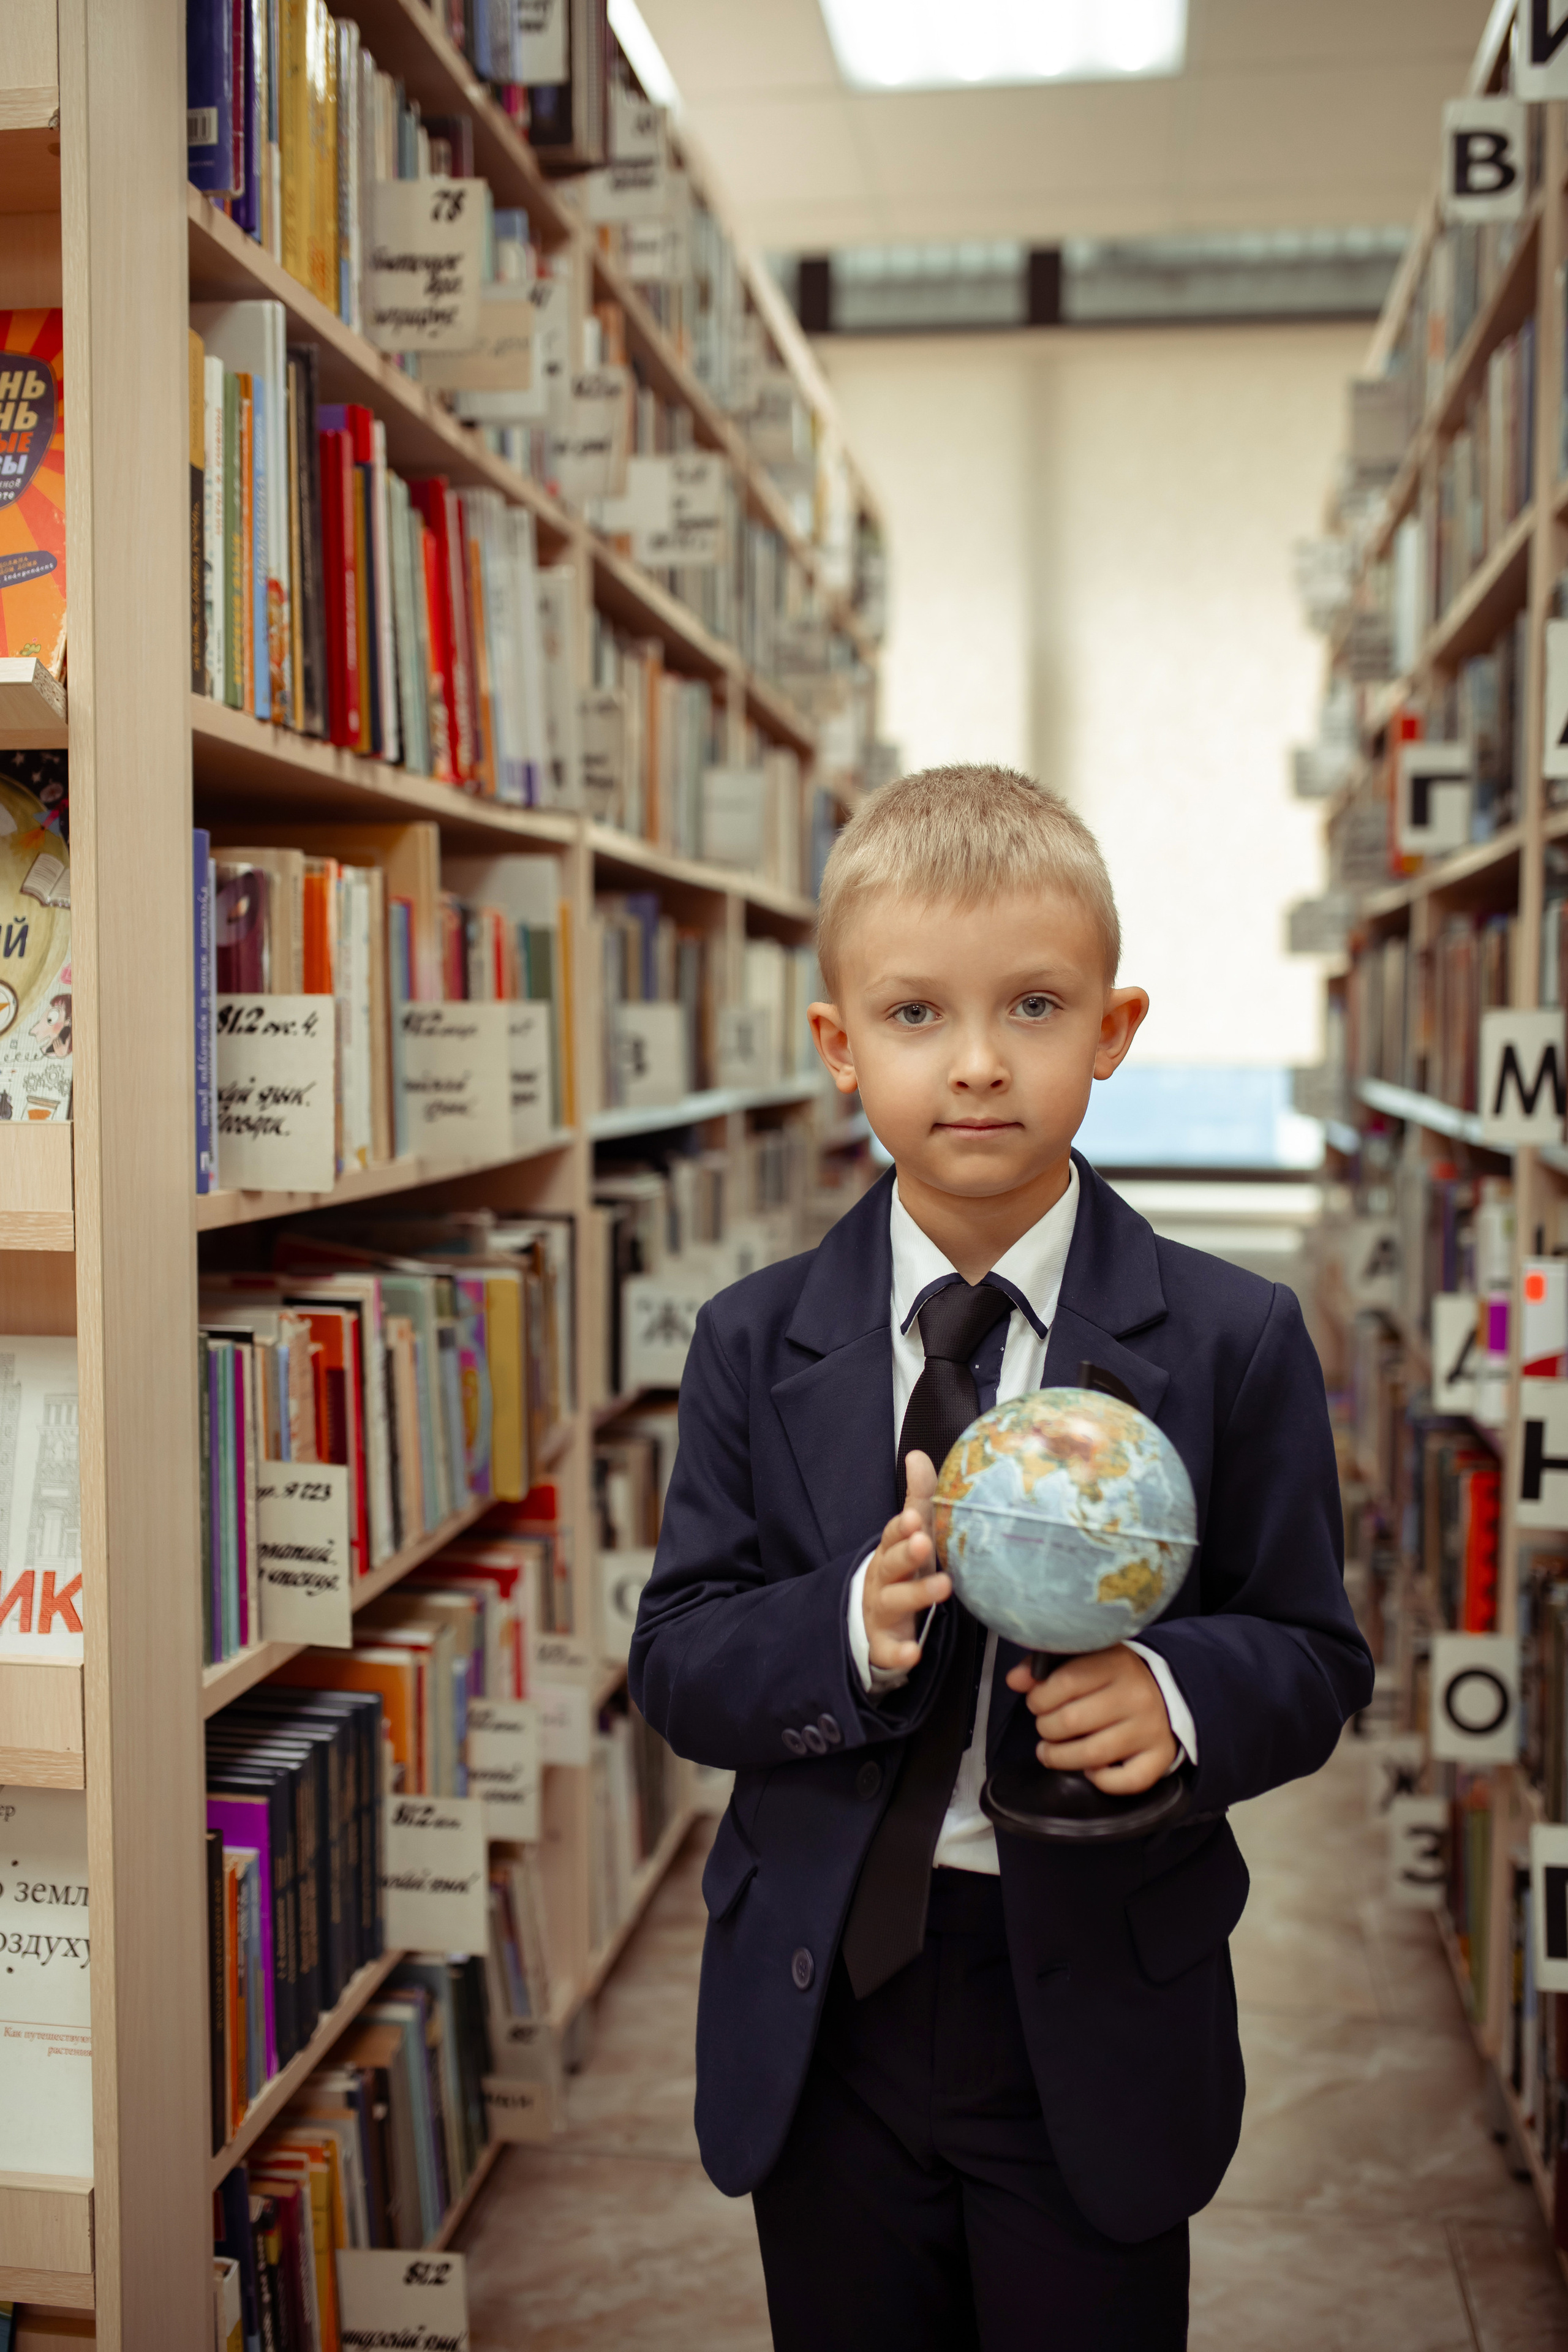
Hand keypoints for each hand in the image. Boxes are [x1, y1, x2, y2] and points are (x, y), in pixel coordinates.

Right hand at [862, 1451, 949, 1672]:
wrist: (872, 1621)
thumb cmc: (902, 1572)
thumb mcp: (911, 1537)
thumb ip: (918, 1498)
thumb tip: (917, 1456)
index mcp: (890, 1551)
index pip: (893, 1534)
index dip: (903, 1526)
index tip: (916, 1517)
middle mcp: (882, 1579)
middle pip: (892, 1564)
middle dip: (906, 1553)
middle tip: (923, 1542)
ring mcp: (881, 1612)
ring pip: (895, 1602)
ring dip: (916, 1594)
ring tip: (943, 1588)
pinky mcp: (884, 1644)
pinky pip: (890, 1650)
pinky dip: (899, 1653)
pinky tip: (913, 1654)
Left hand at [1004, 1646, 1176, 1793]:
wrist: (1165, 1693)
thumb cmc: (1113, 1678)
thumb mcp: (1085, 1658)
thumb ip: (1046, 1667)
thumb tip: (1015, 1680)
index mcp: (1116, 1664)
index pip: (1065, 1682)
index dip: (1039, 1697)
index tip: (1037, 1702)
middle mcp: (1136, 1696)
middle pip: (1072, 1721)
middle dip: (1046, 1727)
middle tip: (1046, 1726)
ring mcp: (1150, 1729)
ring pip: (1092, 1755)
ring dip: (1060, 1757)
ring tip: (1050, 1751)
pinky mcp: (1160, 1757)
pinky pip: (1127, 1781)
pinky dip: (1102, 1781)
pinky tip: (1090, 1771)